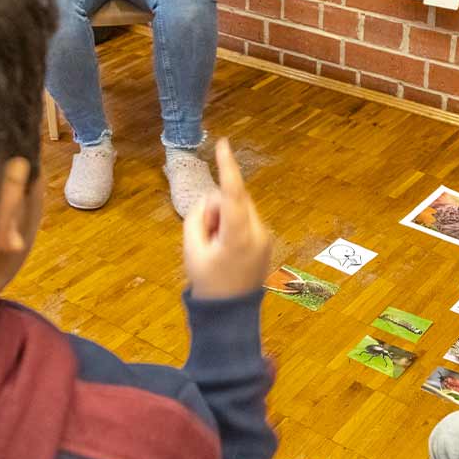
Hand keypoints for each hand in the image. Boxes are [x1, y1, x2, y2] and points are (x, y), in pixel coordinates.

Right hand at [183, 139, 272, 299]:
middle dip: (217, 208)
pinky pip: (246, 221)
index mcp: (239, 236)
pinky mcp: (266, 242)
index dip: (227, 167)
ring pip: (241, 209)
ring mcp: (266, 238)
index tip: (223, 144)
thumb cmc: (207, 283)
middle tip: (205, 236)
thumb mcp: (192, 249)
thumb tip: (212, 200)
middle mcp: (258, 233)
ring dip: (224, 218)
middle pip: (235, 200)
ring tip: (215, 247)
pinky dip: (232, 226)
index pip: (233, 193)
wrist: (229, 314)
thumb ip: (198, 216)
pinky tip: (225, 250)